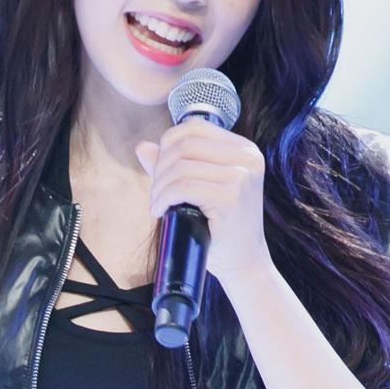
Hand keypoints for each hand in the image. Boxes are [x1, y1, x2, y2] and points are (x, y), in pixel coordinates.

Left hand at [135, 119, 272, 280]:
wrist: (244, 261)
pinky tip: (160, 210)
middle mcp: (247, 158)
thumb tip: (142, 146)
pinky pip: (183, 187)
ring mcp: (241, 176)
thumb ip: (174, 165)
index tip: (161, 169)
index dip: (169, 143)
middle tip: (157, 192)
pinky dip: (164, 198)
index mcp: (244, 150)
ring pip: (181, 167)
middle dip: (161, 167)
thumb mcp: (200, 188)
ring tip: (158, 204)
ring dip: (160, 186)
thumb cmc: (220, 225)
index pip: (196, 127)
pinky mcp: (230, 197)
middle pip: (186, 145)